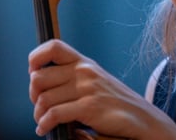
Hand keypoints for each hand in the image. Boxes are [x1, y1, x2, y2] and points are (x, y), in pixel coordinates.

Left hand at [28, 39, 175, 138]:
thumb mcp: (94, 81)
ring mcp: (87, 89)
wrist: (141, 118)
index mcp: (84, 63)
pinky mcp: (89, 107)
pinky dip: (45, 125)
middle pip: (39, 77)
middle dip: (34, 95)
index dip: (36, 58)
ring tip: (44, 122)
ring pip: (43, 99)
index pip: (53, 47)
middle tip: (41, 106)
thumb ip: (72, 78)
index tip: (33, 74)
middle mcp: (84, 72)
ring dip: (39, 115)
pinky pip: (54, 114)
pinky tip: (46, 129)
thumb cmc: (115, 102)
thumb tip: (39, 82)